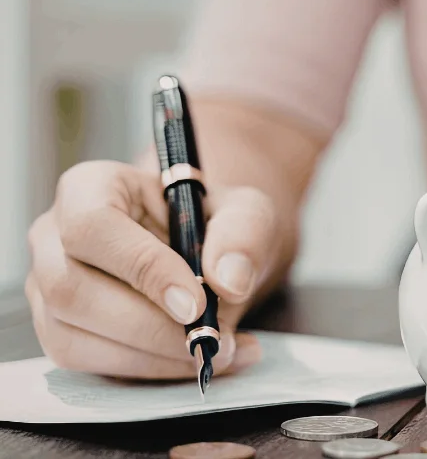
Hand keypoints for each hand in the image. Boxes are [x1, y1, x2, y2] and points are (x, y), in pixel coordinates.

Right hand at [25, 160, 279, 378]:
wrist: (209, 255)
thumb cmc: (218, 225)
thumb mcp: (248, 213)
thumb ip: (243, 236)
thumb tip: (229, 283)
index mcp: (90, 187)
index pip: (94, 227)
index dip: (142, 269)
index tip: (196, 303)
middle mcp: (53, 236)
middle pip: (72, 291)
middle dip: (149, 328)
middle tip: (215, 340)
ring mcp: (46, 287)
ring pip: (73, 339)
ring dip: (153, 359)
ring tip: (222, 352)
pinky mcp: (58, 331)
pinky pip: (91, 366)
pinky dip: (151, 372)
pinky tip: (202, 361)